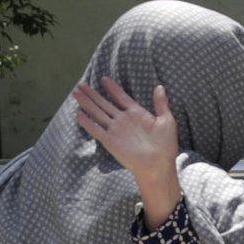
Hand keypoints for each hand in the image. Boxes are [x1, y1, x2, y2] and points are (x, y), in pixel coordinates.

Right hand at [74, 76, 180, 228]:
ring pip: (98, 113)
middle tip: (81, 84)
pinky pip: (96, 130)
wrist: (159, 164)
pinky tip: (79, 114)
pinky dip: (87, 123)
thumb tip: (160, 86)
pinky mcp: (110, 141)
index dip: (113, 88)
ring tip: (76, 93)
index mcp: (137, 114)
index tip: (104, 79)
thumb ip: (161, 103)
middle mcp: (124, 121)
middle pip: (105, 104)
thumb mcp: (167, 120)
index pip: (121, 97)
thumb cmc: (166, 144)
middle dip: (93, 95)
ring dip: (87, 103)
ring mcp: (116, 131)